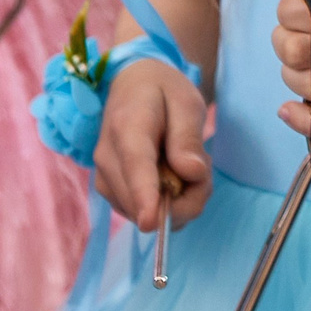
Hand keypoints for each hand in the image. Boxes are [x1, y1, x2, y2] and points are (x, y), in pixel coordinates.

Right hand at [95, 56, 212, 230]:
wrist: (130, 88)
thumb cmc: (162, 92)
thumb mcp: (186, 102)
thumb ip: (188, 137)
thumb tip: (192, 174)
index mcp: (127, 127)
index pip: (135, 166)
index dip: (144, 196)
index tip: (151, 222)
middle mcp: (107, 158)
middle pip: (143, 199)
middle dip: (186, 195)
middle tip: (205, 165)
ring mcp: (105, 179)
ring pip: (146, 212)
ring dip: (179, 200)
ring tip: (188, 165)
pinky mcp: (111, 193)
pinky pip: (146, 213)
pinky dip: (167, 204)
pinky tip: (175, 177)